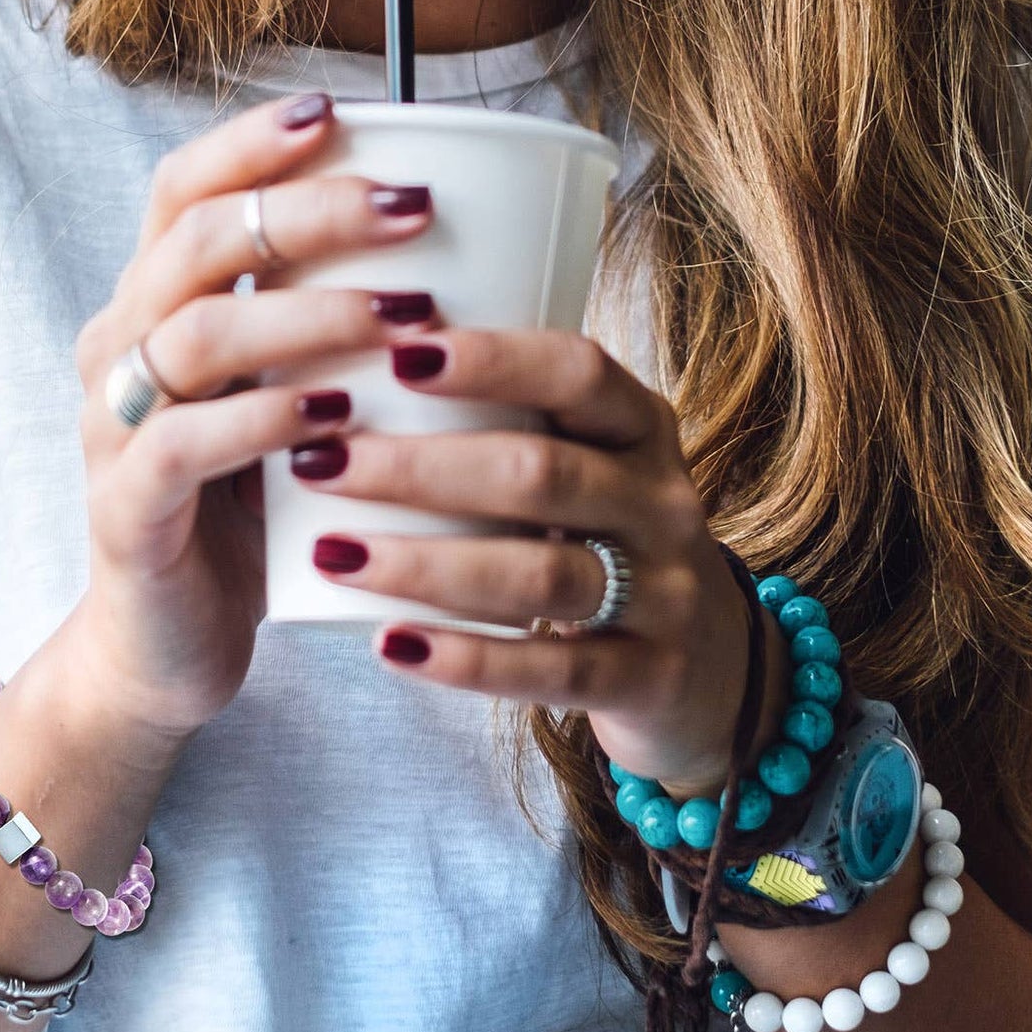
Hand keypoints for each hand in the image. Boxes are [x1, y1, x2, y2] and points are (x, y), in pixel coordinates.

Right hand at [66, 91, 444, 745]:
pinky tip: (332, 413)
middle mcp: (118, 351)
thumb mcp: (290, 398)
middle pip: (195, 243)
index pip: (184, 191)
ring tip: (402, 311)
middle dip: (310, 213)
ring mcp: (112, 431)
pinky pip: (181, 445)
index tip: (340, 114)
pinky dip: (259, 421)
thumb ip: (332, 325)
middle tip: (413, 209)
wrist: (168, 653)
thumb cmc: (251, 511)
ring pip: (193, 337)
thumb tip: (468, 246)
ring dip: (305, 315)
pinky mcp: (124, 512)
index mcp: (154, 307)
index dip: (252, 142)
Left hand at [299, 328, 781, 794]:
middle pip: (540, 473)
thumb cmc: (601, 537)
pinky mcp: (647, 679)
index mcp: (641, 426)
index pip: (577, 372)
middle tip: (320, 461)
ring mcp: (663, 594)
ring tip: (334, 554)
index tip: (396, 352)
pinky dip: (467, 660)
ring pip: (540, 574)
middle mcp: (662, 502)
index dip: (491, 359)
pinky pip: (551, 671)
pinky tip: (393, 645)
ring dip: (426, 564)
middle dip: (420, 466)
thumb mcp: (588, 463)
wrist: (711, 665)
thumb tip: (340, 373)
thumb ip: (505, 421)